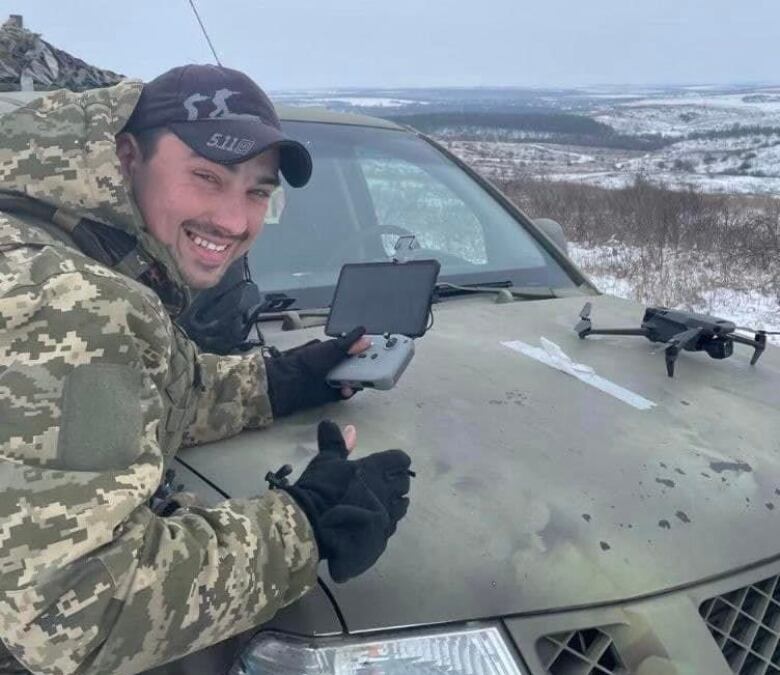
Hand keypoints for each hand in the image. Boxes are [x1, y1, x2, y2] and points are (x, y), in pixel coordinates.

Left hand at [265, 327, 367, 417]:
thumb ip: (348, 344)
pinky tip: (346, 390)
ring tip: (357, 382)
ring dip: (354, 382)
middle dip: (362, 368)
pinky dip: (345, 392)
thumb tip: (363, 334)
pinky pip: (341, 394)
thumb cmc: (304, 362)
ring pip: (348, 381)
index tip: (374, 353)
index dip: (362, 352)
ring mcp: (327, 380)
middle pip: (352, 366)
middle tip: (371, 369)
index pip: (350, 350)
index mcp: (328, 350)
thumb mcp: (330, 350)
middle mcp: (329, 365)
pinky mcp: (325, 395)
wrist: (284, 384)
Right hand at [277, 420, 411, 582]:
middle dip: (397, 481)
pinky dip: (386, 521)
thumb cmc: (319, 488)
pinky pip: (391, 526)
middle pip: (405, 482)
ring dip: (394, 502)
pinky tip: (374, 521)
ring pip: (401, 506)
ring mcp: (385, 515)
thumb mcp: (325, 461)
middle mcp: (385, 491)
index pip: (400, 460)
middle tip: (383, 483)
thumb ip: (335, 442)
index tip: (388, 463)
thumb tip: (335, 423)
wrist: (310, 526)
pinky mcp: (380, 536)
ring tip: (381, 502)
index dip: (396, 461)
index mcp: (375, 469)